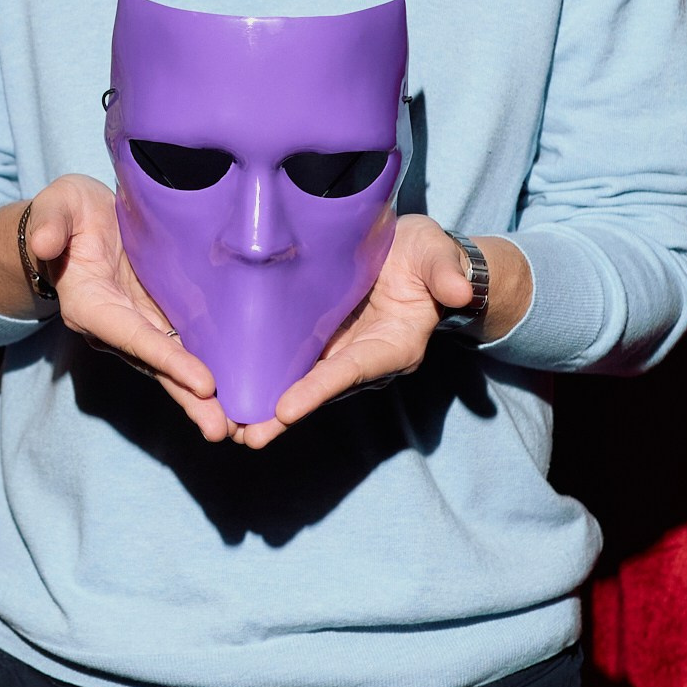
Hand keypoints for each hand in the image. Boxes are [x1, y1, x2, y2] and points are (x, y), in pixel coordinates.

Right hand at [0, 176, 241, 443]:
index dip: (166, 359)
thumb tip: (43, 244)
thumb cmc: (65, 212)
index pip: (132, 335)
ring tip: (237, 424)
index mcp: (90, 304)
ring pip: (172, 363)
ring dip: (201, 395)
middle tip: (222, 429)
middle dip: (188, 397)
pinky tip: (237, 387)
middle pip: (156, 364)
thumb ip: (49, 225)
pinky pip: (182, 345)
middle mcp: (115, 325)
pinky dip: (206, 368)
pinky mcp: (156, 316)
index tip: (202, 382)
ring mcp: (139, 323)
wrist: (74, 221)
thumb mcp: (55, 207)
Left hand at [241, 215, 527, 452]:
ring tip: (227, 424)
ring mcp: (338, 348)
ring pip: (299, 379)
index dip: (319, 390)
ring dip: (265, 402)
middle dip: (282, 414)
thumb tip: (459, 289)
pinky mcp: (319, 335)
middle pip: (319, 388)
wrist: (414, 251)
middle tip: (245, 435)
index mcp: (392, 344)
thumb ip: (445, 273)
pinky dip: (261, 372)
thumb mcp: (438, 255)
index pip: (352, 370)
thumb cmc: (428, 254)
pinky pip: (289, 357)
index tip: (285, 411)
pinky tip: (228, 384)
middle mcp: (362, 355)